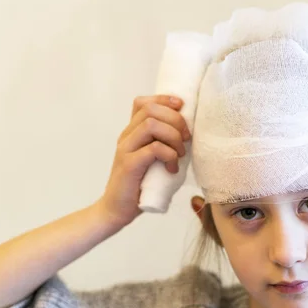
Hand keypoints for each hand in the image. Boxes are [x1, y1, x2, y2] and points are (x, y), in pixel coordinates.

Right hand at [95, 95, 190, 228]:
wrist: (117, 209)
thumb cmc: (140, 184)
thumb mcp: (154, 159)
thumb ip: (164, 144)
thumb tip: (191, 133)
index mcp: (132, 132)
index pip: (143, 103)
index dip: (164, 99)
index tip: (182, 107)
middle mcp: (127, 137)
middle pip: (150, 110)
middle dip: (175, 120)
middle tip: (186, 139)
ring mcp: (126, 149)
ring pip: (151, 125)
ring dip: (173, 137)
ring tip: (180, 153)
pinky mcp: (129, 165)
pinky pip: (153, 149)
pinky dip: (169, 156)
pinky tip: (172, 169)